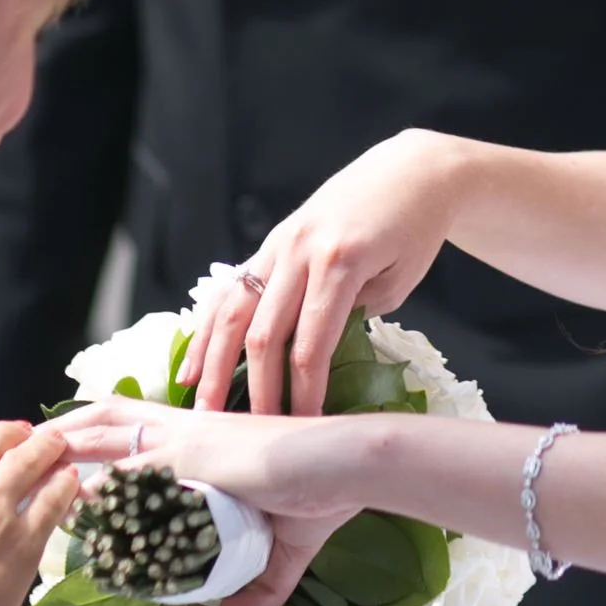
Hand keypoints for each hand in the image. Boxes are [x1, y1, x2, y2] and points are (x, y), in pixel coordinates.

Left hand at [46, 398, 373, 605]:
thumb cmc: (319, 496)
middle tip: (33, 445)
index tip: (71, 454)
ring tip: (33, 450)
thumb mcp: (281, 552)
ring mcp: (189, 439)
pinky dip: (99, 472)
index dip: (105, 434)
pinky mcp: (192, 454)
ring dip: (72, 437)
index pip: (144, 428)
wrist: (343, 468)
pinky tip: (70, 485)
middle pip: (116, 415)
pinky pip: (132, 463)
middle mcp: (190, 432)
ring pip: (113, 428)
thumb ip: (253, 590)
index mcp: (208, 441)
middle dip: (73, 425)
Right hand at [182, 129, 465, 415]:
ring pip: (232, 311)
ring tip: (201, 408)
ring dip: (213, 364)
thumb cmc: (415, 230)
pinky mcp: (271, 241)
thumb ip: (353, 316)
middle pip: (265, 335)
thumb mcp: (398, 280)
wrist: (411, 170)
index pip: (311, 344)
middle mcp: (300, 250)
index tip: (304, 431)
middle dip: (258, 390)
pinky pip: (230, 288)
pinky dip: (206, 327)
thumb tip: (315, 360)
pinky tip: (191, 363)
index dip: (303, 393)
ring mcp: (279, 242)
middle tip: (253, 436)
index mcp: (340, 262)